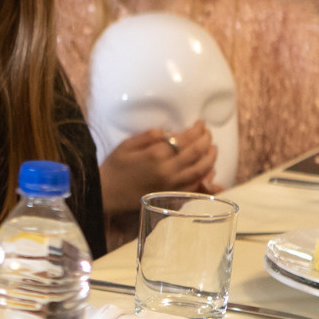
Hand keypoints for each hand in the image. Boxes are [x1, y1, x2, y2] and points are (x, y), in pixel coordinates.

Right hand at [99, 123, 217, 214]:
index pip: (185, 139)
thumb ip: (148, 136)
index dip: (197, 129)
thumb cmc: (114, 168)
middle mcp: (167, 170)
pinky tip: (208, 169)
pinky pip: (195, 186)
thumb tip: (168, 131)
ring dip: (211, 157)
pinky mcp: (171, 195)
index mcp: (156, 155)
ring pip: (201, 169)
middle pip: (197, 152)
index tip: (200, 123)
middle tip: (208, 133)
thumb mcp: (126, 145)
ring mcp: (171, 185)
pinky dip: (205, 177)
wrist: (106, 193)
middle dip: (207, 140)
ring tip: (212, 148)